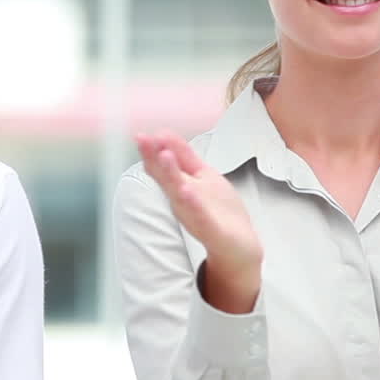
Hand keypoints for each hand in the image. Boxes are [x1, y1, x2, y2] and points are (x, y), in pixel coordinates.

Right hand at [136, 131, 262, 312]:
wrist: (238, 246)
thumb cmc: (216, 209)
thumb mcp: (199, 176)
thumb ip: (182, 157)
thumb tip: (161, 133)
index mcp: (182, 184)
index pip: (164, 164)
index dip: (153, 150)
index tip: (140, 135)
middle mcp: (183, 199)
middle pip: (166, 176)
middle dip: (154, 158)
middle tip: (142, 140)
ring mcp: (196, 214)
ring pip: (180, 194)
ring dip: (172, 175)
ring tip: (165, 157)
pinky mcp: (211, 229)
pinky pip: (201, 216)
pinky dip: (193, 204)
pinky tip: (187, 191)